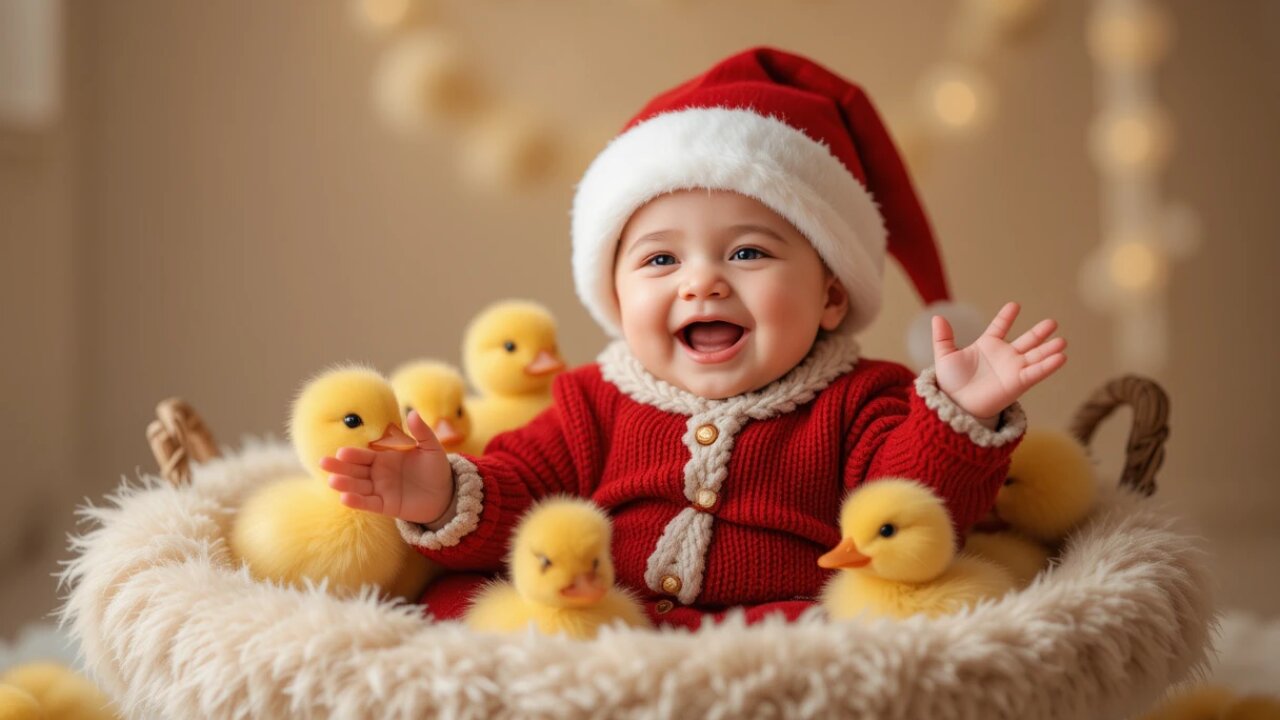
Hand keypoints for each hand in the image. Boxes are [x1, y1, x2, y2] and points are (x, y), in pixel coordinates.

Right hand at [320, 410, 453, 524]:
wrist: (445, 494)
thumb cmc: (436, 468)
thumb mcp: (431, 448)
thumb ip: (422, 432)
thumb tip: (413, 412)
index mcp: (384, 457)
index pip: (364, 455)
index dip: (353, 454)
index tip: (341, 452)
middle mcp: (378, 474)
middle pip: (355, 470)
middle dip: (340, 467)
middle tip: (323, 463)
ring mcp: (380, 490)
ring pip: (359, 486)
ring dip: (345, 484)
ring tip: (333, 481)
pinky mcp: (385, 506)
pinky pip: (369, 503)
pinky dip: (357, 502)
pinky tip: (345, 498)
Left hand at [932, 301, 1066, 419]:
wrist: (955, 404)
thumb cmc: (951, 383)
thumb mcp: (945, 357)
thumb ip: (943, 338)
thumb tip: (937, 317)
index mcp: (987, 346)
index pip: (999, 327)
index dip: (1006, 316)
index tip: (1014, 305)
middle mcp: (1004, 356)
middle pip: (1026, 340)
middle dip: (1039, 332)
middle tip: (1052, 322)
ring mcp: (1013, 369)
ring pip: (1035, 356)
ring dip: (1049, 349)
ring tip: (1062, 340)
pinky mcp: (1018, 382)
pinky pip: (1036, 372)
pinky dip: (1048, 365)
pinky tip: (1061, 357)